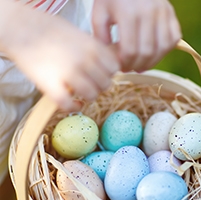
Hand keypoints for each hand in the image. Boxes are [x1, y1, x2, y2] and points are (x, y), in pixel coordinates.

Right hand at [0, 2, 118, 110]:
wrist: (23, 29)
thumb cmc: (53, 31)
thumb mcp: (81, 35)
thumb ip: (96, 50)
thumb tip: (112, 66)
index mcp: (93, 47)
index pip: (114, 68)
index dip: (109, 72)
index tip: (102, 73)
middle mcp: (85, 61)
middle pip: (106, 84)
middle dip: (100, 85)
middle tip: (90, 83)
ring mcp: (68, 74)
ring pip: (92, 96)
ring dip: (88, 96)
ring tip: (81, 92)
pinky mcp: (51, 85)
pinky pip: (69, 104)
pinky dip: (74, 107)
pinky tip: (75, 104)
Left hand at [92, 0, 181, 71]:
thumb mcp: (100, 11)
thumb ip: (101, 35)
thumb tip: (109, 57)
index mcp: (128, 14)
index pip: (130, 50)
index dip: (126, 64)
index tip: (120, 67)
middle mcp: (148, 13)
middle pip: (147, 52)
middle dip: (138, 65)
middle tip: (130, 68)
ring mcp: (162, 13)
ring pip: (163, 48)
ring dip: (153, 61)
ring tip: (143, 65)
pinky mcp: (171, 13)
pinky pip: (174, 38)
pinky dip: (166, 49)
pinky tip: (155, 52)